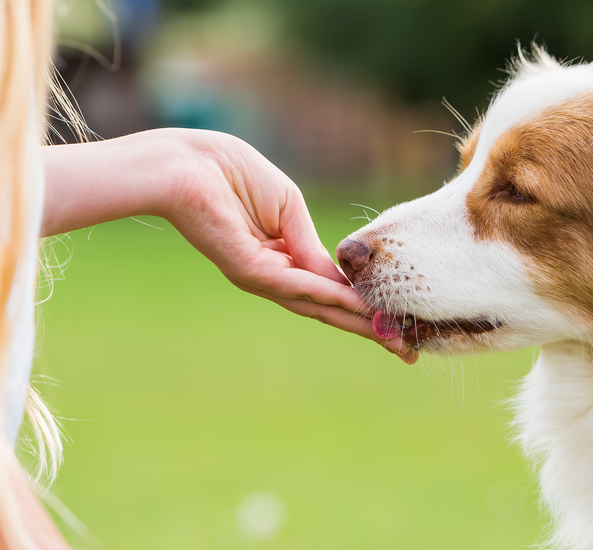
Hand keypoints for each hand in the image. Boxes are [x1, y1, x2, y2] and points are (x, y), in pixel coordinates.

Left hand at [42, 129, 417, 362]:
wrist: (186, 164)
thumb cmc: (230, 173)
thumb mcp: (288, 208)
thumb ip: (311, 244)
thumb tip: (340, 278)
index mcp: (282, 259)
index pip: (329, 291)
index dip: (364, 307)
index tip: (398, 324)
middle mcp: (272, 276)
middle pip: (327, 310)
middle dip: (368, 330)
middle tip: (406, 354)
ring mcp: (260, 276)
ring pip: (316, 306)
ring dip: (357, 321)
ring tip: (392, 337)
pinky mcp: (248, 270)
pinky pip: (296, 286)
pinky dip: (327, 296)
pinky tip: (355, 304)